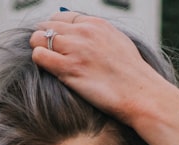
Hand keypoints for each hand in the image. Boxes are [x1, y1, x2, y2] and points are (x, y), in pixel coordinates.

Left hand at [30, 12, 169, 125]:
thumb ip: (98, 36)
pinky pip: (39, 56)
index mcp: (96, 24)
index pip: (60, 17)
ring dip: (38, 50)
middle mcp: (84, 32)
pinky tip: (48, 70)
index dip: (54, 30)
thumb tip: (82, 33)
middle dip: (43, 40)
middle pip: (47, 26)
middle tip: (48, 56)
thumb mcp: (117, 43)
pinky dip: (39, 61)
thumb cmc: (131, 75)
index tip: (55, 45)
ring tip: (47, 64)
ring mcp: (76, 49)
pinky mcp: (69, 68)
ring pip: (38, 39)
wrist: (140, 94)